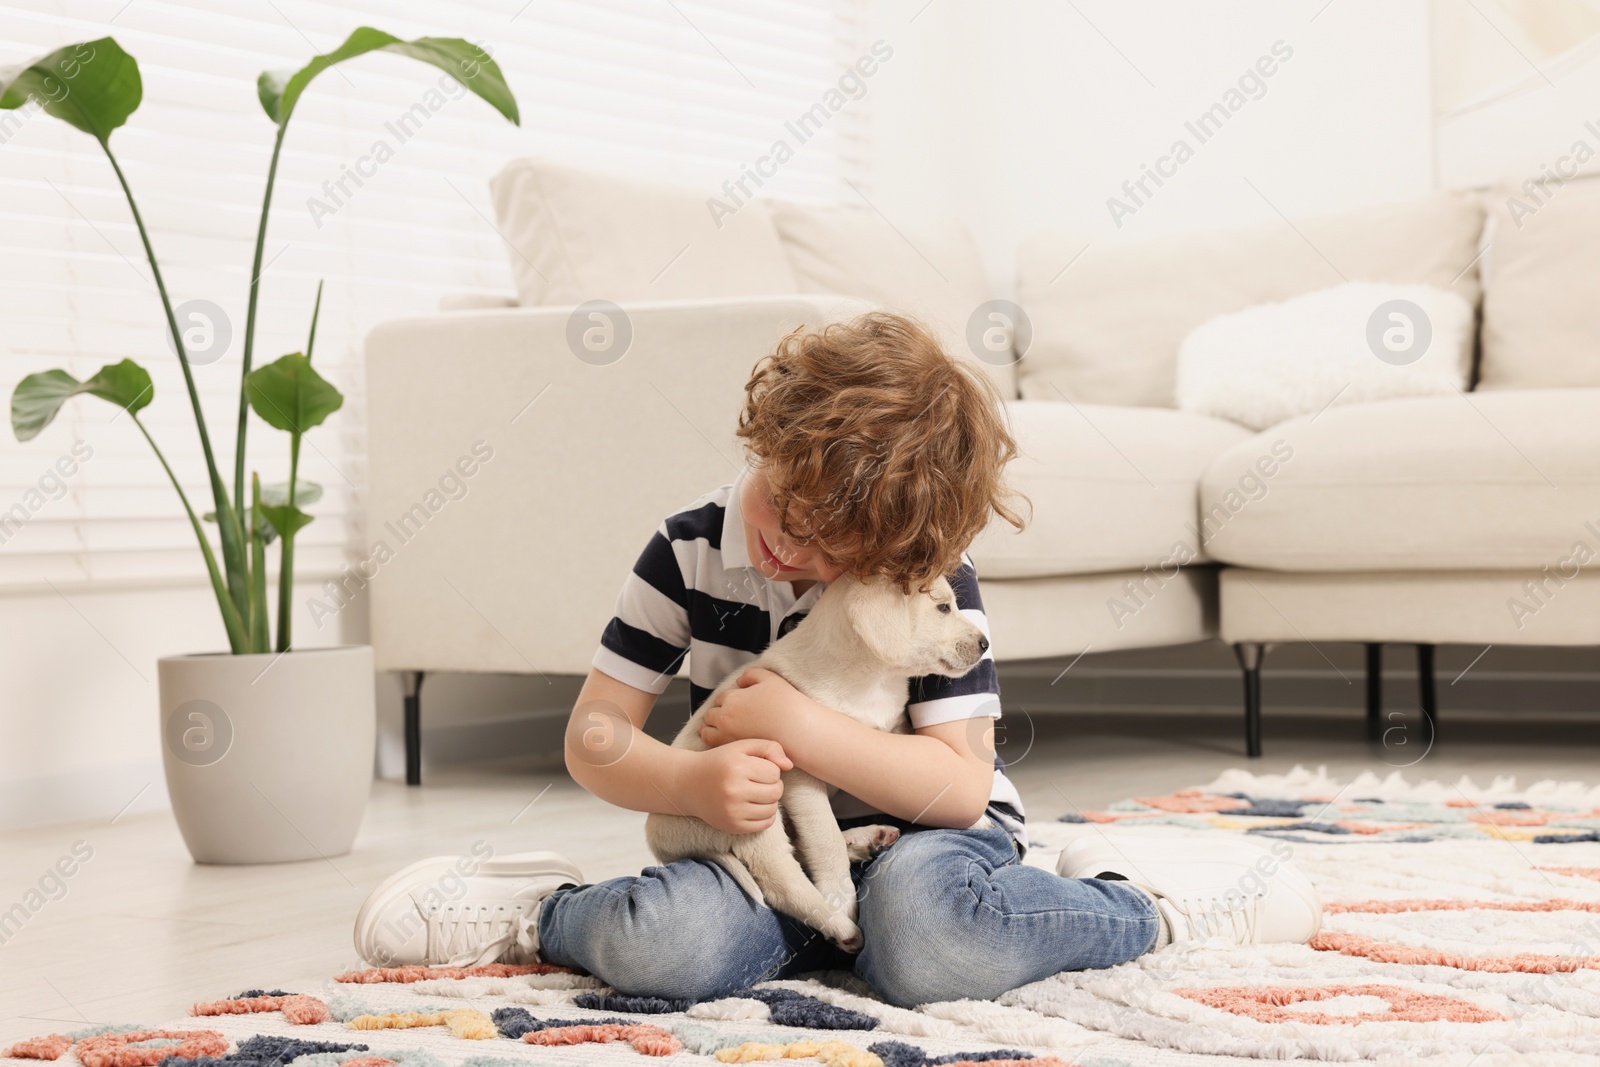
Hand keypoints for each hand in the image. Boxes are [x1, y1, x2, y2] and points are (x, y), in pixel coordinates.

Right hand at [682, 738, 792, 834]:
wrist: (688, 784)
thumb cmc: (719, 762)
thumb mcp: (741, 747)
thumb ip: (768, 747)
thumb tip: (789, 765)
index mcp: (736, 767)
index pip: (774, 772)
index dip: (770, 769)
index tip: (758, 768)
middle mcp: (734, 790)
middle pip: (776, 791)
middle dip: (773, 785)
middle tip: (759, 781)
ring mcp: (733, 811)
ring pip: (772, 808)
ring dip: (769, 800)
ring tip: (756, 793)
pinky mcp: (733, 826)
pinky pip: (764, 824)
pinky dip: (765, 815)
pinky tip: (753, 805)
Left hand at [700, 667, 815, 752]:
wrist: (798, 730)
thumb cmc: (786, 704)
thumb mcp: (769, 678)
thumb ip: (750, 675)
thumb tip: (739, 682)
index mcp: (731, 699)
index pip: (720, 698)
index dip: (728, 700)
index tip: (736, 705)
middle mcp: (725, 718)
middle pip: (710, 715)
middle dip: (717, 714)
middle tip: (730, 718)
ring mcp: (727, 737)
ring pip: (707, 732)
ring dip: (712, 729)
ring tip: (723, 730)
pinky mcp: (734, 752)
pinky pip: (716, 747)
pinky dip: (717, 743)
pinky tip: (729, 741)